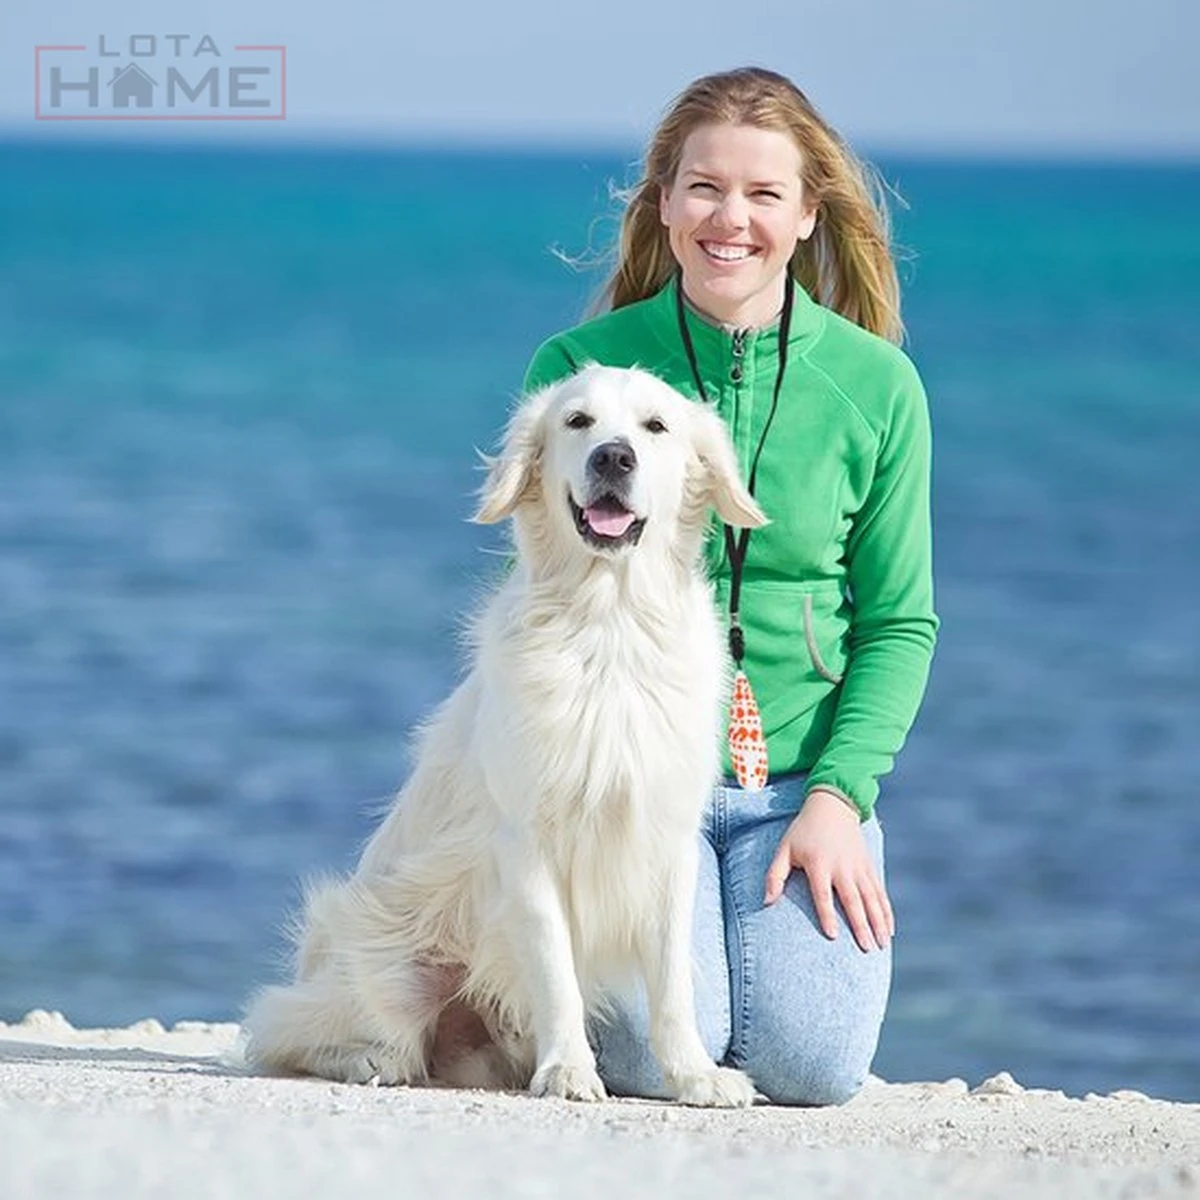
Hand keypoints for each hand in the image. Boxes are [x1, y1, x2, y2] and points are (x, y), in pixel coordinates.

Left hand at [763, 789, 893, 951]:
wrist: (832, 806)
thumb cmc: (803, 831)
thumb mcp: (784, 848)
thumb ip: (775, 875)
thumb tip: (766, 902)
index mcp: (819, 863)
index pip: (823, 894)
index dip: (827, 915)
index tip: (833, 936)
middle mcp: (842, 866)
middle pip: (852, 899)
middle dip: (860, 925)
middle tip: (866, 949)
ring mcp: (858, 867)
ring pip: (871, 898)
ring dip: (878, 922)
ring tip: (881, 945)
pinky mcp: (869, 866)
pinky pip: (880, 892)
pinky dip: (886, 911)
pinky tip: (889, 930)